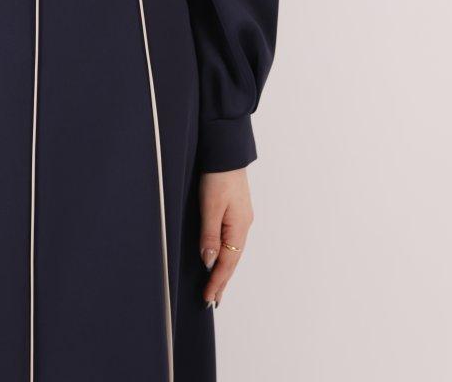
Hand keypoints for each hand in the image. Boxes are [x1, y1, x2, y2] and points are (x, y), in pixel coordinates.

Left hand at [199, 167, 253, 306]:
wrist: (226, 150)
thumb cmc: (218, 175)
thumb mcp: (210, 206)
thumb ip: (209, 235)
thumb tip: (209, 261)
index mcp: (239, 226)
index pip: (227, 262)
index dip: (217, 281)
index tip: (208, 298)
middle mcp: (243, 225)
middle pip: (232, 259)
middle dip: (222, 280)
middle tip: (212, 300)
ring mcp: (241, 218)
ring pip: (232, 251)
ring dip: (224, 269)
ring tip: (216, 287)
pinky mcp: (235, 211)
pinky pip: (231, 240)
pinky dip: (225, 254)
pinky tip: (220, 258)